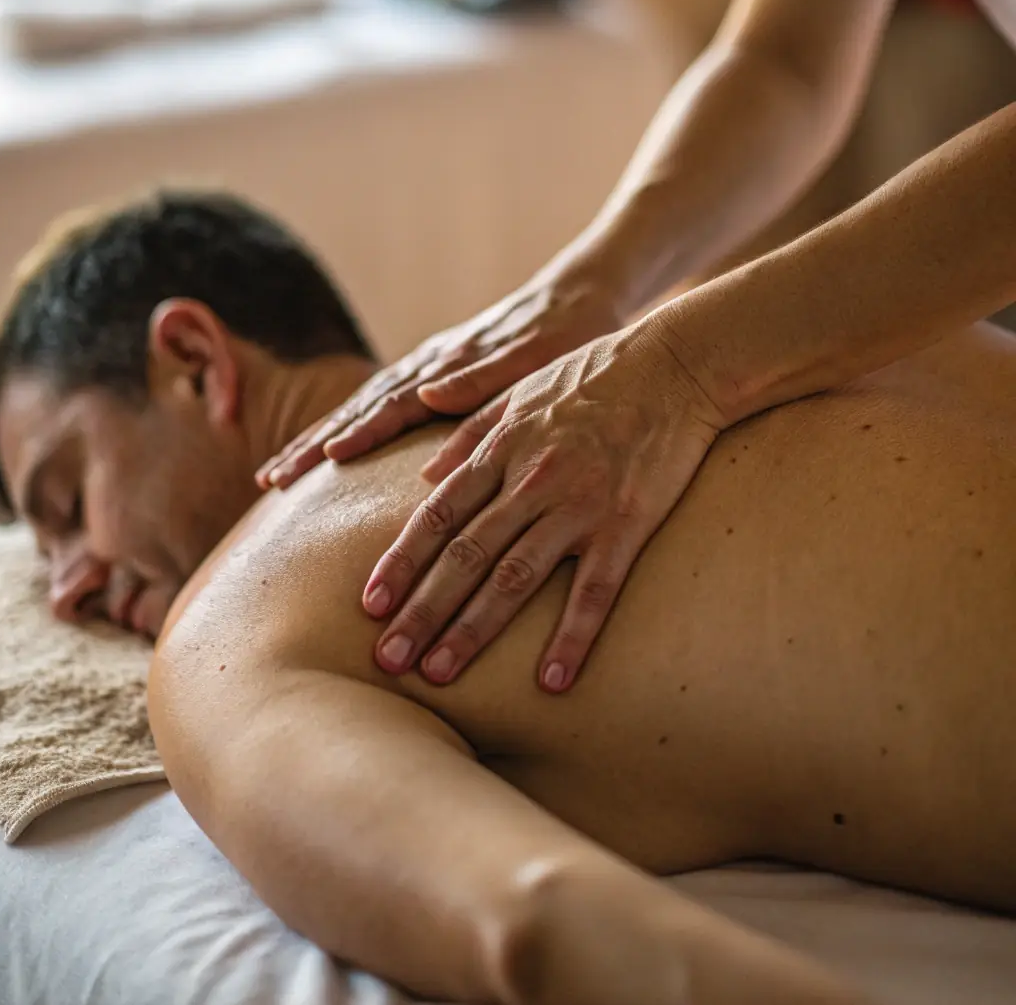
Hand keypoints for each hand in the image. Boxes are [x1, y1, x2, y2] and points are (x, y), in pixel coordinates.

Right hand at [256, 270, 620, 488]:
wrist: (584, 291)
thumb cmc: (567, 330)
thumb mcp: (535, 355)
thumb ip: (481, 377)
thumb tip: (422, 395)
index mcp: (449, 364)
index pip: (389, 405)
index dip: (353, 435)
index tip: (318, 463)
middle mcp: (431, 365)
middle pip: (360, 407)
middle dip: (313, 444)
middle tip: (269, 480)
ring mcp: (431, 368)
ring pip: (363, 407)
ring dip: (319, 439)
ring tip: (278, 473)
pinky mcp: (440, 372)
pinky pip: (381, 404)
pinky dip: (350, 426)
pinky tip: (329, 448)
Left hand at [362, 313, 726, 691]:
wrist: (676, 364)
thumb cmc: (597, 375)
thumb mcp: (522, 391)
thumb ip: (470, 431)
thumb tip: (426, 472)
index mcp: (502, 450)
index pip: (438, 515)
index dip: (401, 562)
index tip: (369, 604)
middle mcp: (530, 481)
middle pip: (465, 555)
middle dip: (422, 610)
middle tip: (388, 659)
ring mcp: (578, 505)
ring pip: (514, 577)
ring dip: (473, 629)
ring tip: (439, 673)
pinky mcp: (626, 524)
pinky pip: (594, 590)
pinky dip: (572, 637)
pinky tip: (553, 681)